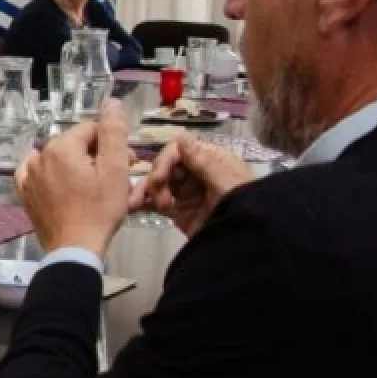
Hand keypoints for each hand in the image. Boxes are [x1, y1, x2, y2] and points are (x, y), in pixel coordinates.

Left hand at [14, 99, 132, 258]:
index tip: (128, 163)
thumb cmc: (99, 210)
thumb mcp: (114, 170)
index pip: (92, 130)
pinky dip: (52, 175)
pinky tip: (63, 185)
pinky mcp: (24, 193)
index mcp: (62, 147)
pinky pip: (38, 173)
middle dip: (96, 155)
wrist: (74, 248)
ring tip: (93, 187)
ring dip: (76, 166)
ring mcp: (28, 175)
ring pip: (59, 159)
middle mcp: (40, 155)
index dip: (113, 143)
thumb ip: (113, 133)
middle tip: (115, 178)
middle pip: (75, 144)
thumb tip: (111, 102)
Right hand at [127, 134, 251, 237]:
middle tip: (159, 198)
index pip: (178, 151)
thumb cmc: (243, 206)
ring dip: (146, 191)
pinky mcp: (178, 211)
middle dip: (155, 180)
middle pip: (164, 167)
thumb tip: (181, 135)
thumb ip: (202, 161)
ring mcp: (185, 192)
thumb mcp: (226, 182)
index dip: (165, 162)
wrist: (244, 242)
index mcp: (209, 159)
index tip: (159, 178)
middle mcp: (194, 172)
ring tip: (138, 205)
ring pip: (157, 184)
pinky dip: (143, 202)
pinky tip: (132, 206)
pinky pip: (156, 202)